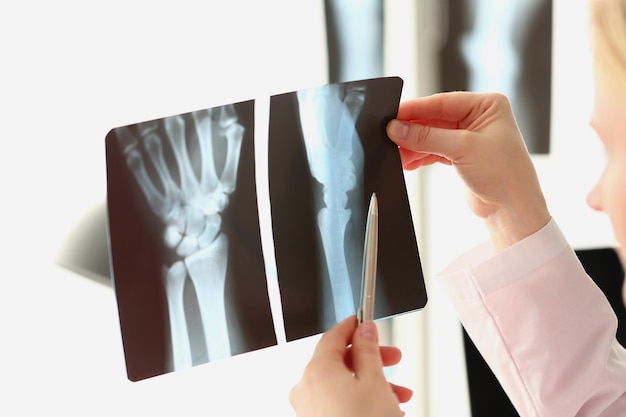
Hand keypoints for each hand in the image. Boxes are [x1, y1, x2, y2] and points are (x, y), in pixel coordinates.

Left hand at [289, 316, 412, 416]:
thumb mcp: (374, 382)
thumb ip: (368, 350)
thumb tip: (365, 331)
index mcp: (316, 370)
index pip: (333, 336)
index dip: (353, 326)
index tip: (366, 322)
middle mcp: (306, 388)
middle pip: (339, 361)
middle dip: (370, 359)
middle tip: (392, 358)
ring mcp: (308, 409)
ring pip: (342, 384)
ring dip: (371, 383)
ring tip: (398, 393)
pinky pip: (338, 402)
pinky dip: (359, 399)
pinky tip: (384, 408)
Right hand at [386, 92, 550, 250]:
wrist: (513, 210)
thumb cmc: (505, 174)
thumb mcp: (462, 148)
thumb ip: (426, 137)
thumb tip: (397, 128)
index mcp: (487, 104)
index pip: (442, 102)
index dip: (415, 109)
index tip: (392, 115)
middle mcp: (479, 118)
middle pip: (434, 119)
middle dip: (412, 130)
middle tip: (389, 136)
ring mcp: (469, 137)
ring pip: (432, 136)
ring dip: (414, 146)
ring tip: (396, 154)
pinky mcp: (462, 156)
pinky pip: (434, 150)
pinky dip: (420, 156)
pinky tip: (407, 162)